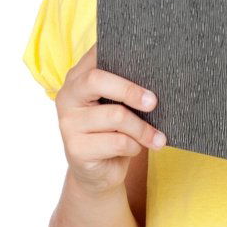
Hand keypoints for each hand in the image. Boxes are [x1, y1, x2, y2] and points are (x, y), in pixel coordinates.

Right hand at [54, 43, 166, 195]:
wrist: (98, 172)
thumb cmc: (114, 131)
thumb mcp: (118, 105)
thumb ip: (125, 87)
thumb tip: (159, 73)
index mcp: (77, 78)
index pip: (95, 55)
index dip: (118, 53)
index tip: (146, 59)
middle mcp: (67, 96)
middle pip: (97, 80)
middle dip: (130, 90)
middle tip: (153, 102)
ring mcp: (68, 123)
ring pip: (116, 116)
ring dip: (143, 128)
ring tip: (157, 137)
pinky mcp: (76, 149)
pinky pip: (118, 142)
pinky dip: (135, 146)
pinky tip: (135, 148)